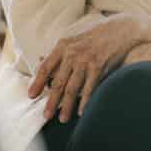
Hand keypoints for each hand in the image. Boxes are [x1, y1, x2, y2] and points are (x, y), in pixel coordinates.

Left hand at [29, 13, 150, 121]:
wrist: (119, 31)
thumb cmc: (93, 38)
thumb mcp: (72, 40)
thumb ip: (57, 53)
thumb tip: (40, 62)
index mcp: (62, 47)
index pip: (45, 67)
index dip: (37, 82)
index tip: (31, 96)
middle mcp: (72, 54)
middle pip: (58, 82)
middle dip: (51, 101)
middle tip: (45, 116)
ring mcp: (86, 61)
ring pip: (72, 89)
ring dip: (67, 106)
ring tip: (62, 119)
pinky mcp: (99, 67)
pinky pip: (89, 89)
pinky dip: (85, 102)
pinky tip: (81, 112)